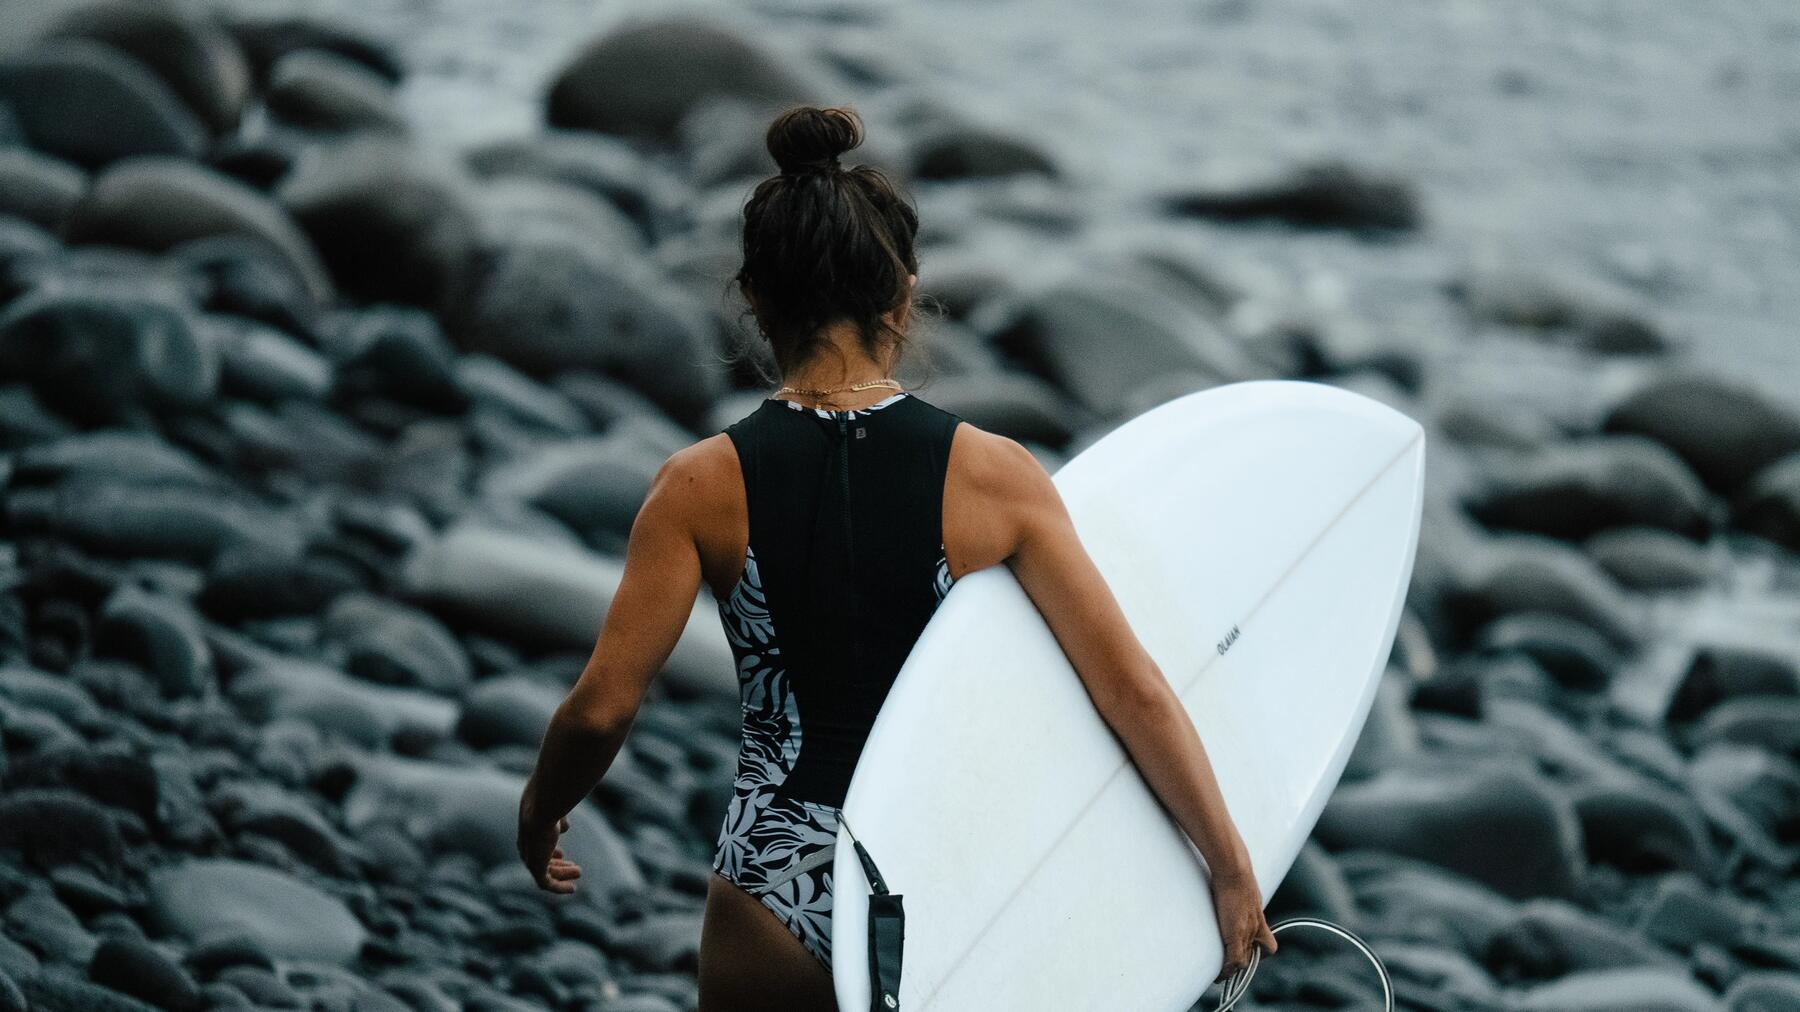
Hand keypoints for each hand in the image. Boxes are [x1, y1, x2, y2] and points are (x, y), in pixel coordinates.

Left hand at [516, 810, 581, 894]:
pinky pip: (547, 883)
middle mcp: (526, 846)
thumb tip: (563, 826)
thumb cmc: (550, 804)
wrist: (541, 809)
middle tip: (575, 868)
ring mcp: (529, 858)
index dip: (550, 851)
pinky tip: (572, 888)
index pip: (537, 846)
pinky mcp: (535, 868)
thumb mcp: (556, 810)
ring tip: (578, 873)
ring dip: (562, 875)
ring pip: (546, 872)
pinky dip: (560, 887)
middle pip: (541, 860)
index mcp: (528, 831)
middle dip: (558, 865)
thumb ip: (559, 819)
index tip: (562, 854)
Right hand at [1209, 866, 1276, 984]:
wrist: (1234, 870)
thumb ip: (1242, 893)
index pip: (1267, 943)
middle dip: (1244, 964)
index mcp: (1259, 916)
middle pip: (1256, 955)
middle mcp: (1256, 927)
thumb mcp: (1244, 885)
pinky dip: (1226, 970)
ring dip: (1233, 970)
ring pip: (1244, 962)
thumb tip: (1230, 885)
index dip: (1258, 951)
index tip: (1246, 953)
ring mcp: (1247, 932)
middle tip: (1231, 969)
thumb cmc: (1235, 871)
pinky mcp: (1235, 935)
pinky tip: (1219, 975)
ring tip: (1222, 976)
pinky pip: (1233, 961)